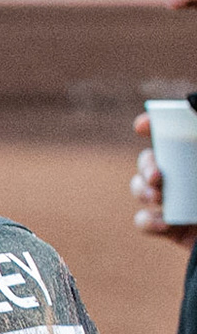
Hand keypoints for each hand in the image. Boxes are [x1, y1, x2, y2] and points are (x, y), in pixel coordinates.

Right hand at [133, 113, 196, 247]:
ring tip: (158, 198)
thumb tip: (193, 104)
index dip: (154, 125)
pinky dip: (147, 221)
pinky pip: (144, 221)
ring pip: (142, 188)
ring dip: (142, 190)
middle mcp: (190, 174)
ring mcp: (179, 201)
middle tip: (158, 175)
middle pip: (151, 160)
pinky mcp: (172, 229)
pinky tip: (162, 223)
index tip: (142, 126)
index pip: (176, 132)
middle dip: (146, 164)